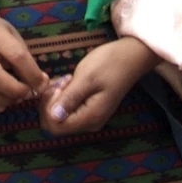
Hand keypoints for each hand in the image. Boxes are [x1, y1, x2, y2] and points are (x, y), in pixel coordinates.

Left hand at [40, 36, 161, 135]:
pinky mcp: (90, 109)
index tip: (59, 86)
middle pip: (56, 123)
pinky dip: (64, 96)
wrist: (132, 56)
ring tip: (68, 78)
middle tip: (62, 81)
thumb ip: (69, 98)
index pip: (55, 126)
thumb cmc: (110, 63)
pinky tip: (71, 81)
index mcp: (90, 117)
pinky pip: (68, 109)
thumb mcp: (87, 77)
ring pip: (60, 116)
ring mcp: (90, 117)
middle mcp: (90, 123)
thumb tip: (53, 117)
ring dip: (57, 97)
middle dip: (51, 103)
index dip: (49, 107)